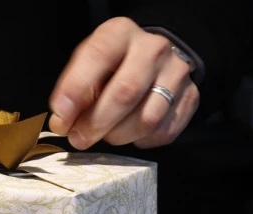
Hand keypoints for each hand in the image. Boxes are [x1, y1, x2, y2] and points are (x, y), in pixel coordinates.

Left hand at [48, 17, 198, 149]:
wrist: (156, 58)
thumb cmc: (115, 64)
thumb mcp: (90, 64)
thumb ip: (75, 90)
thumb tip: (63, 123)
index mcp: (121, 33)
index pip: (99, 56)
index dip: (76, 89)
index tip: (61, 116)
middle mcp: (153, 49)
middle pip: (126, 92)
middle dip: (97, 122)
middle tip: (79, 139)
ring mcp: (176, 73)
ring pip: (147, 119)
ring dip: (119, 136)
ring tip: (106, 135)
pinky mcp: (191, 98)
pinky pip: (163, 132)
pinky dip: (141, 140)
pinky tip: (131, 133)